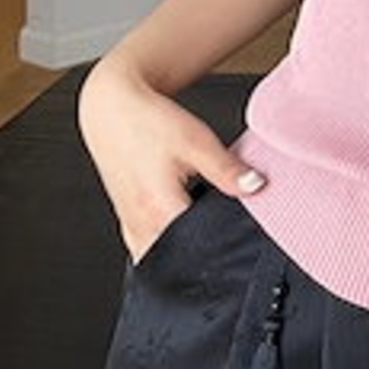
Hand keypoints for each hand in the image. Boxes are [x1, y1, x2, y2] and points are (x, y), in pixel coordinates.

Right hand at [77, 58, 265, 263]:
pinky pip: (148, 246)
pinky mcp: (127, 220)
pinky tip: (182, 230)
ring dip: (183, 251)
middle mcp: (141, 224)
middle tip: (226, 238)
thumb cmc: (148, 123)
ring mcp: (131, 225)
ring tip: (205, 232)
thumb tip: (256, 187)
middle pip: (179, 257)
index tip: (240, 241)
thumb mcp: (197, 142)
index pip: (197, 248)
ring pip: (161, 256)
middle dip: (204, 253)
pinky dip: (166, 244)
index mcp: (160, 208)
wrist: (111, 110)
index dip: (222, 247)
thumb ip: (227, 169)